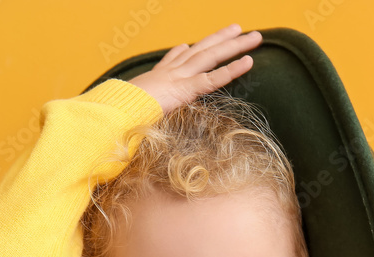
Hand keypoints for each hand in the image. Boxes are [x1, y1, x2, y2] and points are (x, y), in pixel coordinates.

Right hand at [128, 23, 261, 114]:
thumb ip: (147, 95)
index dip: (188, 49)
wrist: (119, 111)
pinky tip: (248, 61)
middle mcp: (173, 70)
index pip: (178, 57)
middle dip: (222, 39)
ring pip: (212, 56)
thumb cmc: (125, 111)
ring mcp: (180, 76)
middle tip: (239, 29)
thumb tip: (147, 92)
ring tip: (254, 37)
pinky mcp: (186, 88)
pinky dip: (232, 69)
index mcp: (161, 74)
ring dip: (234, 46)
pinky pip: (214, 78)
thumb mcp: (136, 101)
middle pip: (202, 49)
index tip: (192, 43)